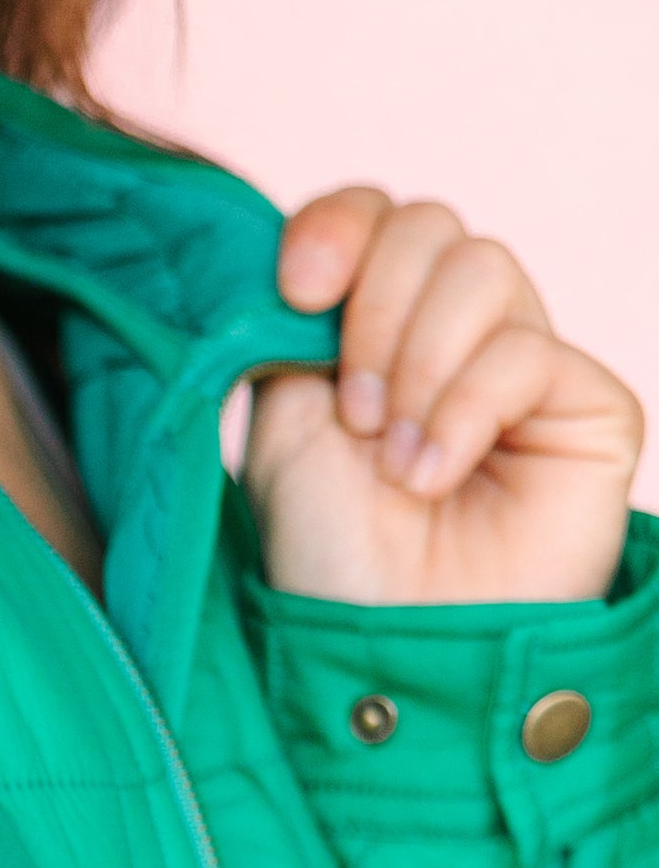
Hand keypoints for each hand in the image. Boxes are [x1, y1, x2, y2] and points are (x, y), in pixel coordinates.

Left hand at [246, 190, 641, 609]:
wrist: (391, 650)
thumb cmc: (332, 559)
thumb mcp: (283, 427)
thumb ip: (298, 326)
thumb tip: (315, 257)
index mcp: (373, 329)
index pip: (375, 217)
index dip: (339, 226)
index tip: (296, 289)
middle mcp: (451, 337)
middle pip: (429, 226)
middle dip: (373, 309)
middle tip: (353, 412)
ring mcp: (522, 366)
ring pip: (481, 267)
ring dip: (417, 362)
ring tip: (393, 459)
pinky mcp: (586, 404)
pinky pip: (525, 350)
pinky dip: (463, 410)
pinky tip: (434, 475)